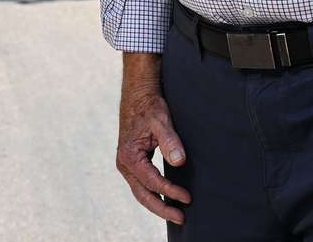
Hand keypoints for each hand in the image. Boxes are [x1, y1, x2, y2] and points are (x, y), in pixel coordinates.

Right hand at [116, 76, 190, 225]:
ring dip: (158, 204)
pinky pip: (142, 185)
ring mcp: (127, 165)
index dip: (170, 192)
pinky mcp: (132, 163)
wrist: (138, 96)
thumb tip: (179, 161)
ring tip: (175, 214)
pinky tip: (165, 198)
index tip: (187, 197)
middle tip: (181, 218)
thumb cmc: (149, 106)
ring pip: (141, 192)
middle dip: (162, 208)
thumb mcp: (161, 120)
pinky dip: (153, 194)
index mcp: (129, 156)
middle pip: (143, 195)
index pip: (152, 181)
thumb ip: (170, 141)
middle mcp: (124, 164)